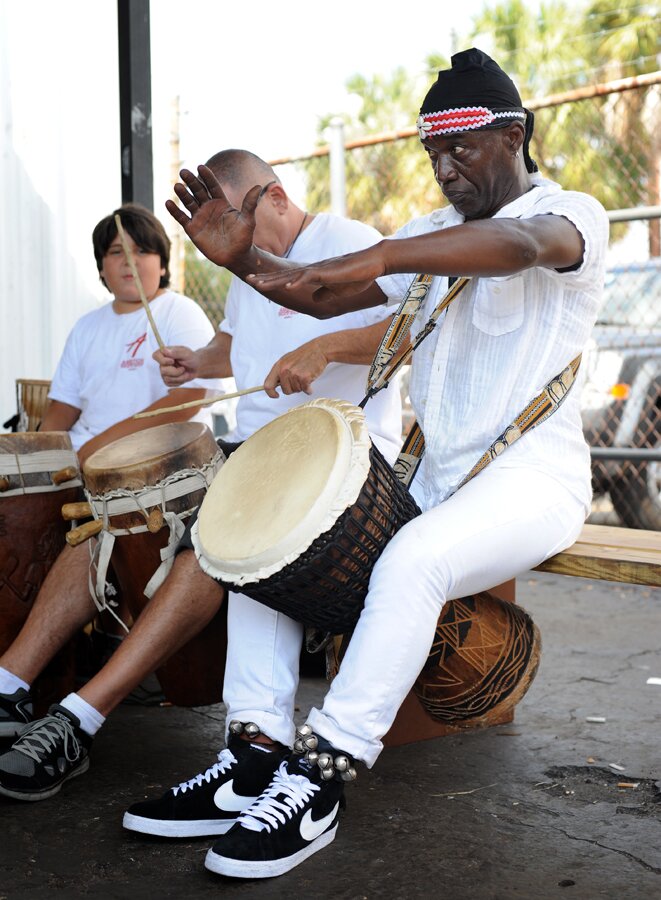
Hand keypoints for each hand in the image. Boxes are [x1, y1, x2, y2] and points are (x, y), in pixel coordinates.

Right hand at [153, 345, 199, 386]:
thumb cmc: (191, 358)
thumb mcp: (186, 353)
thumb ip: (176, 352)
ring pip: (167, 379)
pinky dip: (179, 381)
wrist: (196, 367)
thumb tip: (164, 350)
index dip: (163, 360)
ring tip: (184, 372)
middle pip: (163, 371)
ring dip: (179, 377)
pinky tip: (182, 376)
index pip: (155, 356)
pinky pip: (170, 383)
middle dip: (176, 371)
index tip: (172, 361)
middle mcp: (162, 363)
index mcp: (165, 353)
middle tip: (183, 368)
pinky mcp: (167, 380)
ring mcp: (164, 372)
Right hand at [165, 165, 266, 267]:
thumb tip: (258, 187)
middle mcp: (209, 207)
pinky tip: (168, 202)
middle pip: (198, 191)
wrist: (236, 256)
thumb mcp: (248, 220)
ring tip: (177, 186)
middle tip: (184, 172)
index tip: (201, 167)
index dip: (207, 177)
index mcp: (221, 202)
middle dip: (192, 181)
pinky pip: (182, 218)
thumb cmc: (244, 238)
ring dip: (183, 194)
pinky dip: (175, 211)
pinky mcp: (192, 229)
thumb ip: (250, 204)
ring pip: (189, 202)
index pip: (213, 186)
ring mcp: (199, 217)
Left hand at [248, 246, 385, 302]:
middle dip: (265, 278)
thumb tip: (315, 299)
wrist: (374, 262)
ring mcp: (319, 270)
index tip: (257, 283)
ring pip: (291, 275)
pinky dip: (298, 281)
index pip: (289, 278)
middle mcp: (312, 270)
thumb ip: (325, 293)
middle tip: (246, 280)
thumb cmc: (359, 275)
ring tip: (257, 284)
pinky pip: (309, 277)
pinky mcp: (328, 271)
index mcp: (314, 275)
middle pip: (284, 275)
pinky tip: (287, 286)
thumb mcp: (339, 290)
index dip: (272, 281)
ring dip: (274, 280)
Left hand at [263, 341, 329, 396]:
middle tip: (298, 380)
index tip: (276, 395)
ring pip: (296, 390)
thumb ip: (280, 371)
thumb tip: (275, 384)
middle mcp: (284, 370)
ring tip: (304, 376)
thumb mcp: (287, 360)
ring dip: (301, 387)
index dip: (271, 393)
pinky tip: (310, 382)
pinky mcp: (304, 377)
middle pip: (285, 391)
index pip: (268, 385)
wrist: (318, 349)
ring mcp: (294, 374)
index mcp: (278, 366)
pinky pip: (305, 390)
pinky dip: (308, 389)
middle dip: (292, 389)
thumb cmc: (304, 354)